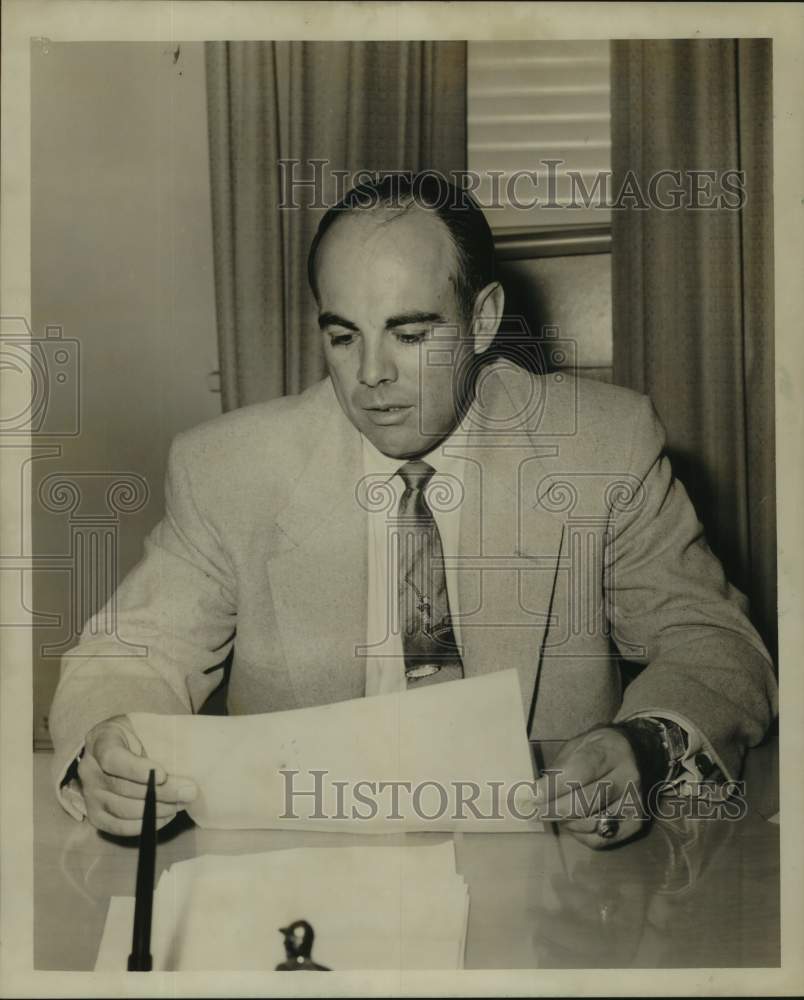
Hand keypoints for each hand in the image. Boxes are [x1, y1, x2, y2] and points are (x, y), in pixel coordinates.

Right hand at [78, 715, 197, 835]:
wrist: (116, 745)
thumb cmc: (136, 734)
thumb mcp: (145, 725)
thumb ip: (161, 739)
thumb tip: (189, 761)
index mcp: (100, 740)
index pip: (113, 758)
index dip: (137, 769)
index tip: (163, 774)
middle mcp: (89, 769)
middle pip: (122, 788)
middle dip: (161, 793)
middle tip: (189, 792)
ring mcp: (90, 794)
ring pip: (122, 810)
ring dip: (157, 810)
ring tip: (182, 803)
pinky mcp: (95, 814)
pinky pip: (119, 827)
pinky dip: (145, 824)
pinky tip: (166, 816)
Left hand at [526, 725, 657, 849]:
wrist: (636, 755)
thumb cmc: (599, 750)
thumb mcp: (579, 744)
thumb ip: (560, 765)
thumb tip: (538, 791)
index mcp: (611, 751)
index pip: (579, 772)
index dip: (553, 787)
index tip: (532, 796)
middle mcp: (627, 778)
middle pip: (585, 802)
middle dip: (554, 809)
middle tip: (535, 811)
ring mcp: (633, 803)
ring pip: (591, 823)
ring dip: (566, 822)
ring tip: (554, 814)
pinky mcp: (635, 824)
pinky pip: (601, 839)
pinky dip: (580, 835)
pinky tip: (572, 823)